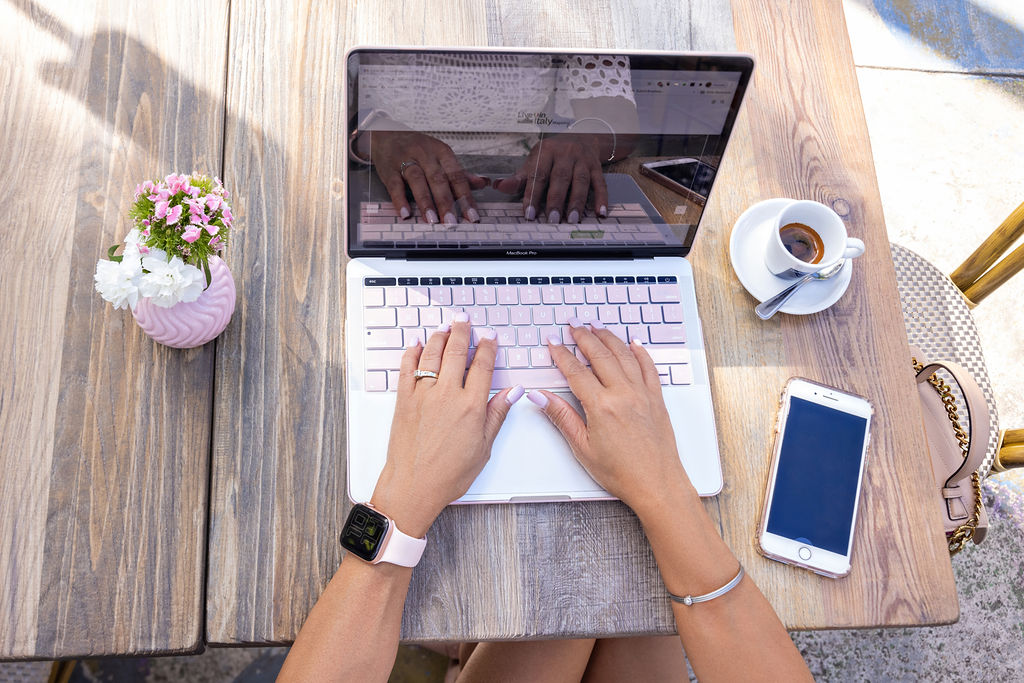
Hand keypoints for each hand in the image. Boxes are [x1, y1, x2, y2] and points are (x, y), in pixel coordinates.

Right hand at [368, 130, 488, 225]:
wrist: (386, 135)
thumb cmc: (418, 149)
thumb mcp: (440, 156)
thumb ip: (460, 173)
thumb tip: (483, 183)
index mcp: (442, 152)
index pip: (457, 175)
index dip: (465, 196)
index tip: (472, 215)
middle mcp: (425, 154)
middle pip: (438, 179)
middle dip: (446, 202)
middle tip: (451, 222)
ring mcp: (405, 160)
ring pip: (418, 180)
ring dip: (425, 202)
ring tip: (432, 220)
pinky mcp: (388, 168)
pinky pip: (394, 185)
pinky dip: (399, 200)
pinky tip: (405, 214)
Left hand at [371, 315, 523, 536]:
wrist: (413, 486)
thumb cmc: (448, 474)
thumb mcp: (483, 447)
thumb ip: (497, 414)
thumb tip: (513, 392)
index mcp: (471, 406)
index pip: (482, 366)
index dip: (488, 347)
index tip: (490, 337)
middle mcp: (447, 395)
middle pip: (456, 352)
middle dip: (462, 331)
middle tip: (465, 320)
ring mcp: (423, 395)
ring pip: (432, 355)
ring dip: (440, 336)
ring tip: (445, 327)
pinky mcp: (404, 401)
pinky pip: (406, 368)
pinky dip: (412, 353)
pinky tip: (417, 344)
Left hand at [492, 134, 608, 222]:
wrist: (581, 136)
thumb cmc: (553, 154)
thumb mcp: (534, 160)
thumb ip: (519, 178)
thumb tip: (498, 186)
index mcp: (546, 152)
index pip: (538, 175)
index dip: (533, 195)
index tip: (529, 214)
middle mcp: (566, 154)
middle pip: (560, 178)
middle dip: (556, 200)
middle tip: (552, 220)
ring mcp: (583, 160)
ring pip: (581, 181)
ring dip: (577, 202)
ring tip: (573, 219)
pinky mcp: (597, 167)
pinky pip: (600, 183)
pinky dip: (602, 198)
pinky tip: (600, 212)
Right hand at [528, 319, 695, 511]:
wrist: (657, 484)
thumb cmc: (622, 473)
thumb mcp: (583, 448)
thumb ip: (561, 417)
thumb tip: (541, 396)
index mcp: (601, 406)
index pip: (576, 371)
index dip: (561, 354)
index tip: (553, 343)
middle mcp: (624, 394)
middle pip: (600, 354)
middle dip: (583, 336)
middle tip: (572, 325)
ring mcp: (643, 394)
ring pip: (624, 355)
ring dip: (608, 337)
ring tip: (596, 327)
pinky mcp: (657, 399)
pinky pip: (649, 367)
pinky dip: (640, 352)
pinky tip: (633, 343)